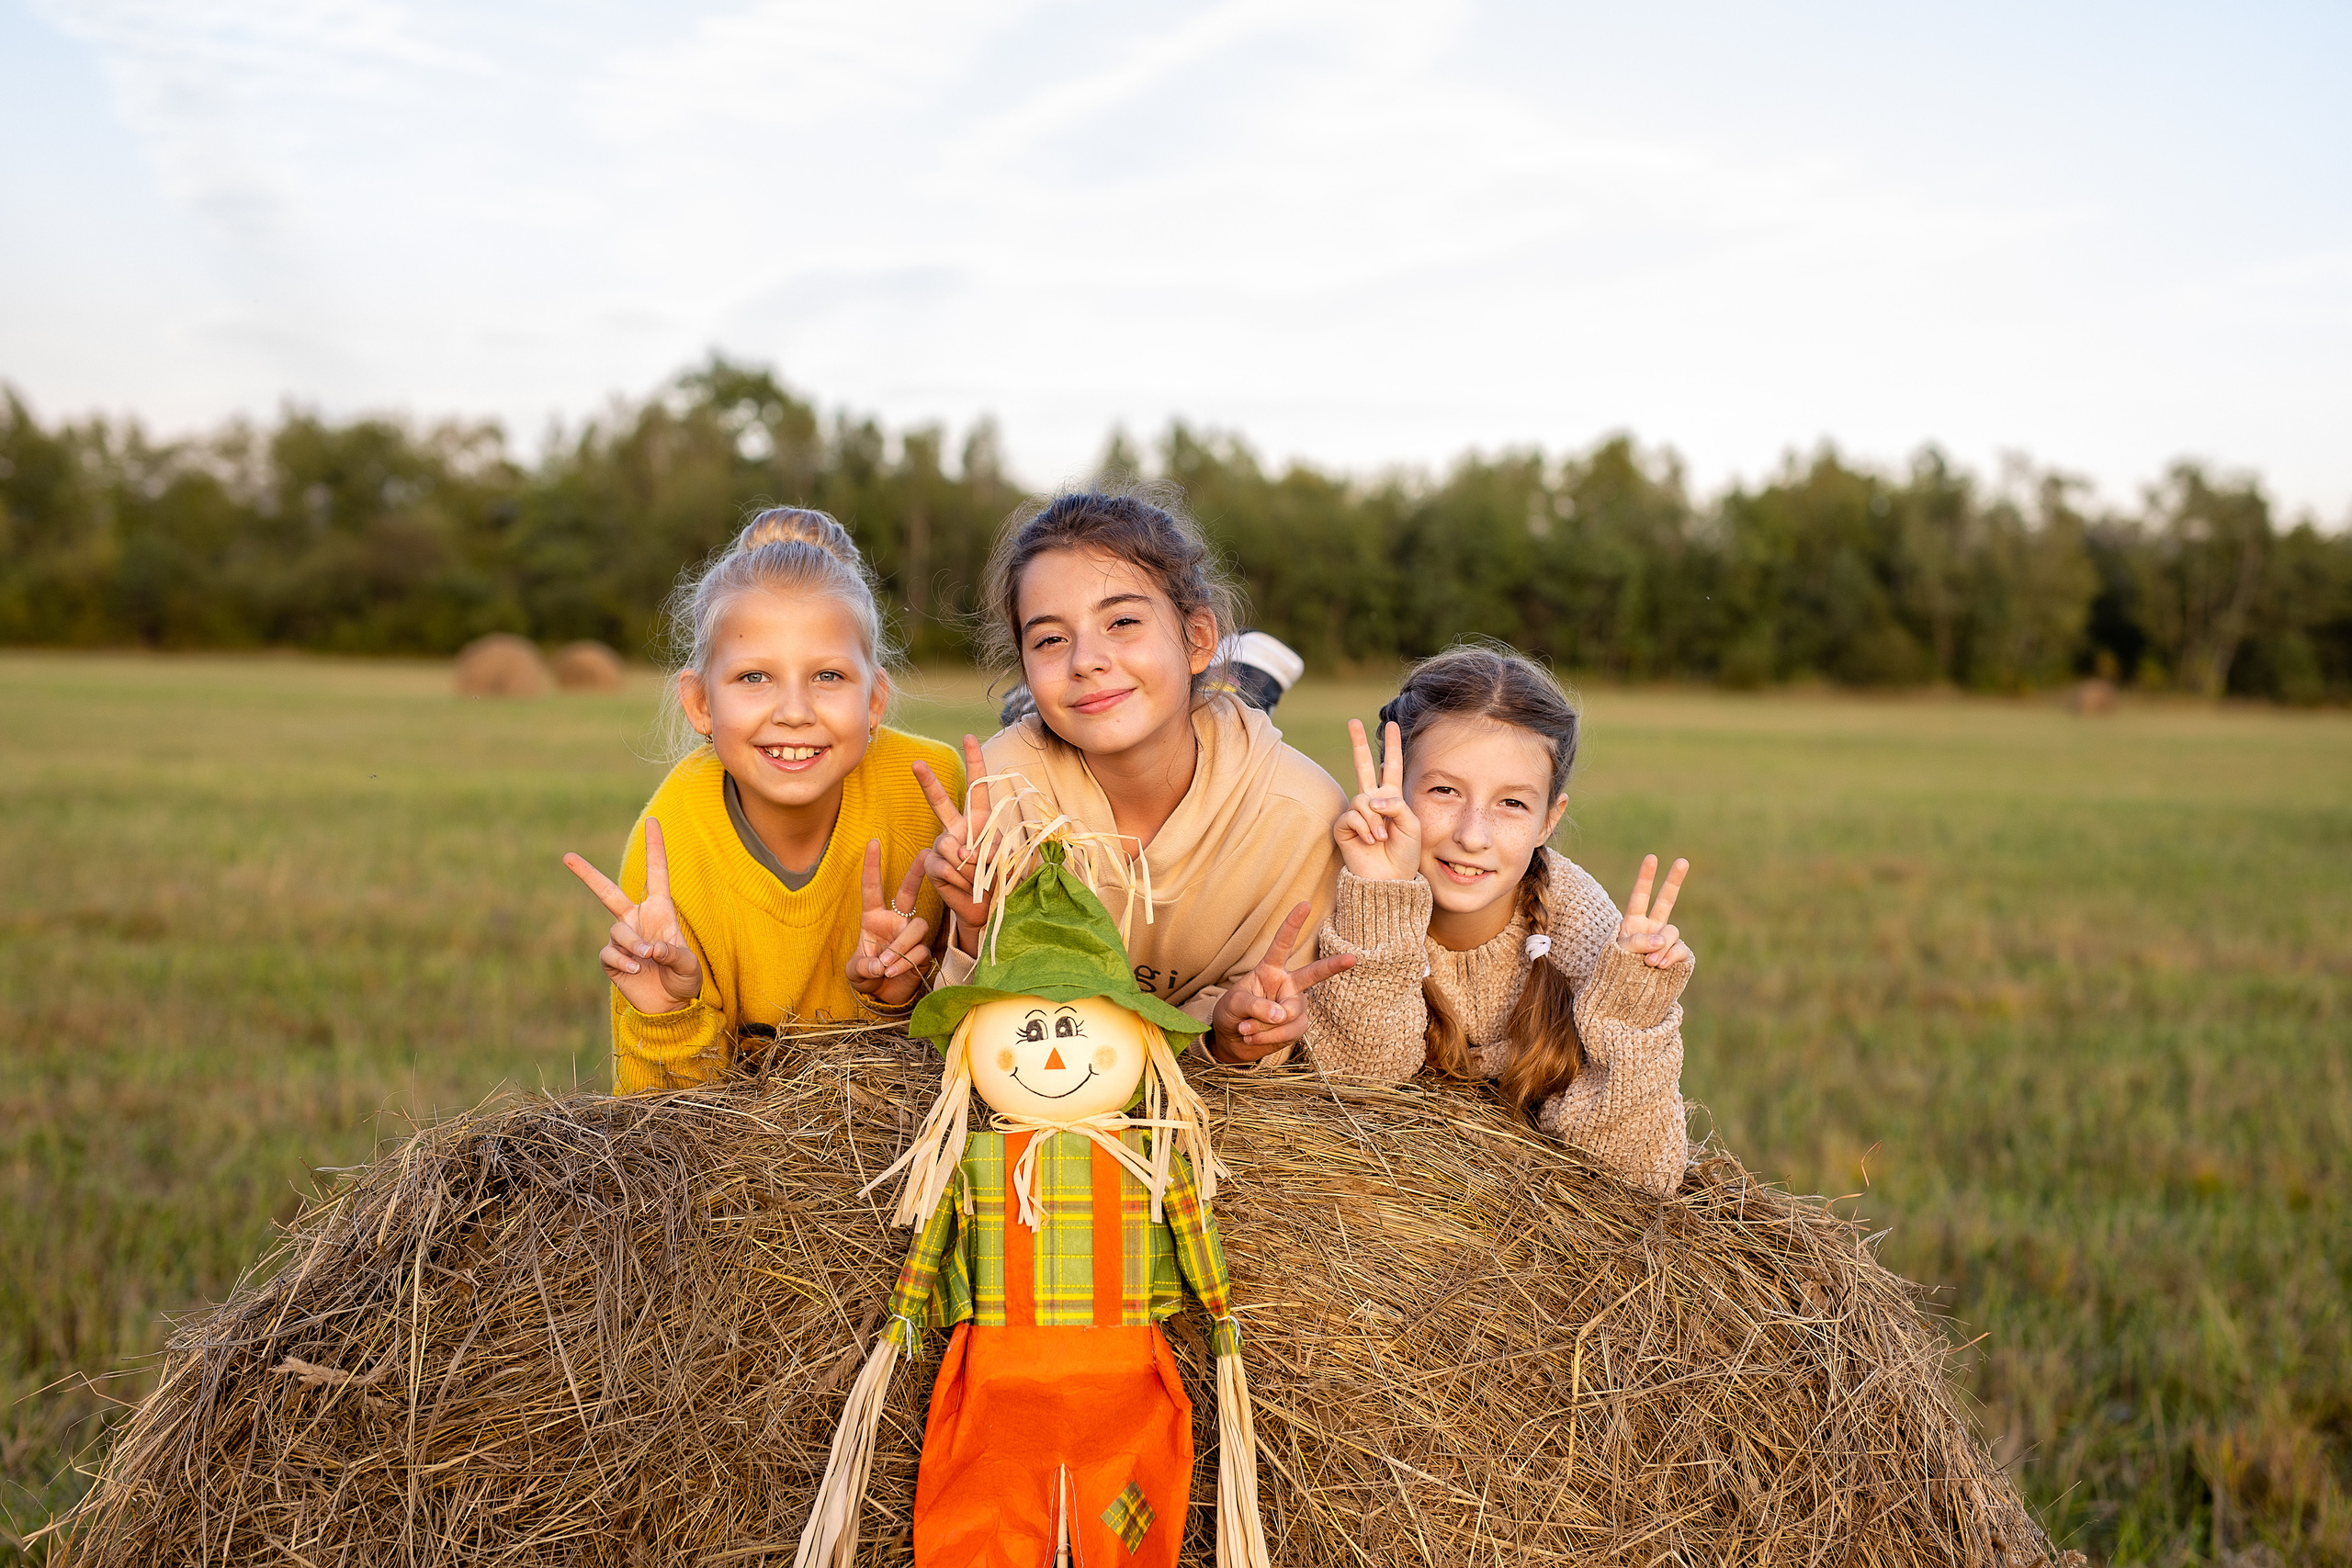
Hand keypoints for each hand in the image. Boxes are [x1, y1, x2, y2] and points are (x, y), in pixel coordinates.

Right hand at [563, 818, 702, 1013]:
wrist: (669, 1006)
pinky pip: (609, 953)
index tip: (652, 820)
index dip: (655, 847)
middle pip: (607, 892)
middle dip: (587, 875)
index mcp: (660, 911)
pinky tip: (636, 971)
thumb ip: (674, 955)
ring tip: (646, 960)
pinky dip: (623, 961)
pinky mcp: (611, 959)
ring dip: (631, 945)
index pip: (657, 874)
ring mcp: (622, 939)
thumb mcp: (689, 967)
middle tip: (567, 857)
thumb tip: (651, 949)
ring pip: (616, 931)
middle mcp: (637, 919)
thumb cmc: (684, 980)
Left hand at [848, 839, 932, 1006]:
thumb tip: (877, 965)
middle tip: (926, 854)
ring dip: (901, 947)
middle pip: (908, 892)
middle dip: (916, 873)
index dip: (872, 866)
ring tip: (885, 967)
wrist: (883, 996)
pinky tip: (893, 973)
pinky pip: (919, 951)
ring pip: (916, 927)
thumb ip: (863, 967)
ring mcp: (910, 935)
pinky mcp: (923, 952)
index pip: (872, 888)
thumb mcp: (855, 972)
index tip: (873, 842)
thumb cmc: (866, 975)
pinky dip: (904, 963)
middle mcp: (895, 921)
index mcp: (873, 918)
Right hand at [913, 735, 991, 956]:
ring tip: (978, 879)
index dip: (974, 763)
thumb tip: (960, 852)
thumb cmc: (997, 879)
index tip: (969, 737)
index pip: (977, 787)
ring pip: (952, 848)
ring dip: (970, 867)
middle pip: (940, 802)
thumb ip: (986, 851)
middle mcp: (957, 829)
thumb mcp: (1003, 860)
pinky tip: (963, 886)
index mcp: (980, 821)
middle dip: (927, 783)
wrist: (984, 908)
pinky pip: (945, 867)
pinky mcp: (932, 865)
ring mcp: (942, 846)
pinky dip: (959, 879)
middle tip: (916, 763)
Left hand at [1209, 901, 1359, 1062]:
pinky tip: (1252, 1037)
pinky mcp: (1296, 1026)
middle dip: (1333, 965)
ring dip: (1266, 1026)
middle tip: (1352, 957)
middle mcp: (1287, 985)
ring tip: (1245, 1029)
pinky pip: (1290, 1032)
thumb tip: (1281, 1015)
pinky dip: (1268, 1037)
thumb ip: (1255, 1006)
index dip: (1293, 924)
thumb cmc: (1230, 1013)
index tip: (1305, 904)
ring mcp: (1293, 1006)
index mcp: (1270, 970)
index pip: (1282, 944)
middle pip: (1313, 974)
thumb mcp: (1234, 1004)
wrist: (1231, 1041)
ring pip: (1292, 1014)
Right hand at [1333, 718, 1421, 880]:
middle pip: (1363, 766)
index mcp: (1392, 798)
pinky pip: (1352, 815)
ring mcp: (1357, 813)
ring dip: (1375, 820)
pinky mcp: (1344, 827)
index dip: (1391, 746)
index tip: (1392, 724)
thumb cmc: (1405, 854)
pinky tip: (1371, 841)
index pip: (1391, 767)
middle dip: (1358, 744)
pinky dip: (1365, 828)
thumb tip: (1369, 799)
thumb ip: (1394, 804)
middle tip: (1353, 722)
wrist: (1390, 879)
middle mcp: (1373, 802)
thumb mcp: (1411, 824)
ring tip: (1382, 838)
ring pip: (1362, 800)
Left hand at [1614, 854, 1692, 968]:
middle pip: (1666, 901)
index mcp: (1633, 923)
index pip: (1640, 896)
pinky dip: (1671, 957)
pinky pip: (1681, 950)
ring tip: (1649, 963)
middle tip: (1683, 860)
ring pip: (1672, 931)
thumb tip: (1661, 939)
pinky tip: (1660, 967)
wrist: (1628, 997)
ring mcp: (1666, 942)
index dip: (1646, 878)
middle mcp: (1652, 928)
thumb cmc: (1616, 972)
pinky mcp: (1678, 956)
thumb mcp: (1618, 953)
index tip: (1651, 857)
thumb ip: (1637, 942)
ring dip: (1662, 946)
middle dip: (1674, 881)